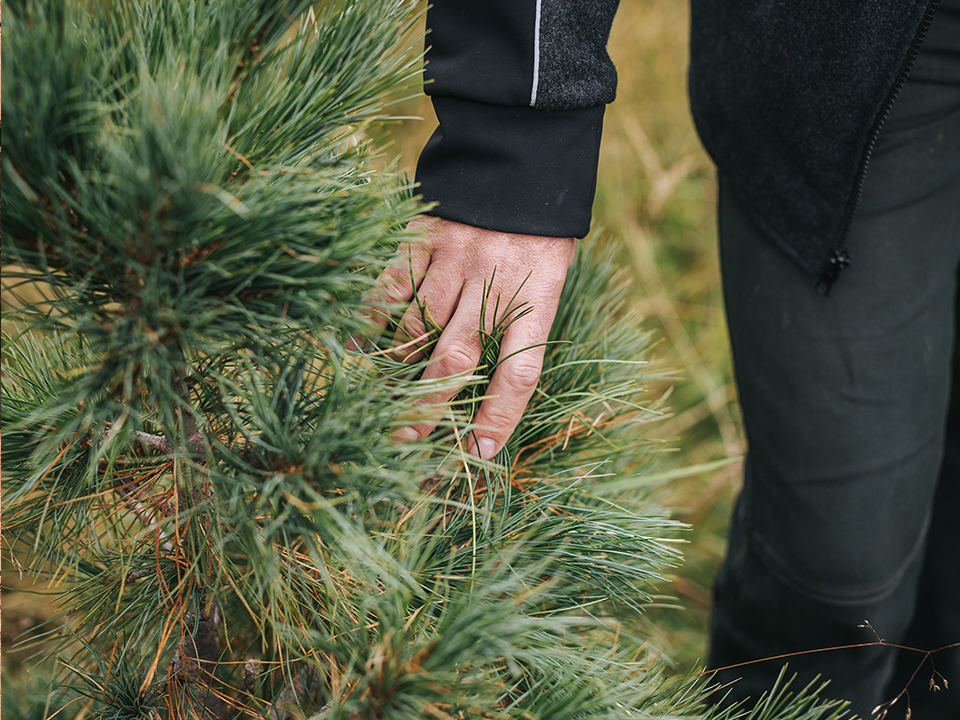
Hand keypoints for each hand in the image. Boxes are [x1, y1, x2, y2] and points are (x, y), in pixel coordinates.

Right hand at [363, 217, 574, 458]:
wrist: (524, 154)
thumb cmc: (539, 230)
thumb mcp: (549, 276)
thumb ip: (520, 321)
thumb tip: (481, 379)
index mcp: (536, 299)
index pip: (519, 372)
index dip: (498, 416)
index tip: (480, 451)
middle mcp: (493, 285)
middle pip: (456, 358)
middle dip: (429, 404)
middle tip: (408, 436)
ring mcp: (454, 261)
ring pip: (416, 328)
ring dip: (396, 368)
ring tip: (382, 398)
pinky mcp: (424, 237)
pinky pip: (390, 287)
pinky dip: (371, 321)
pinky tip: (360, 348)